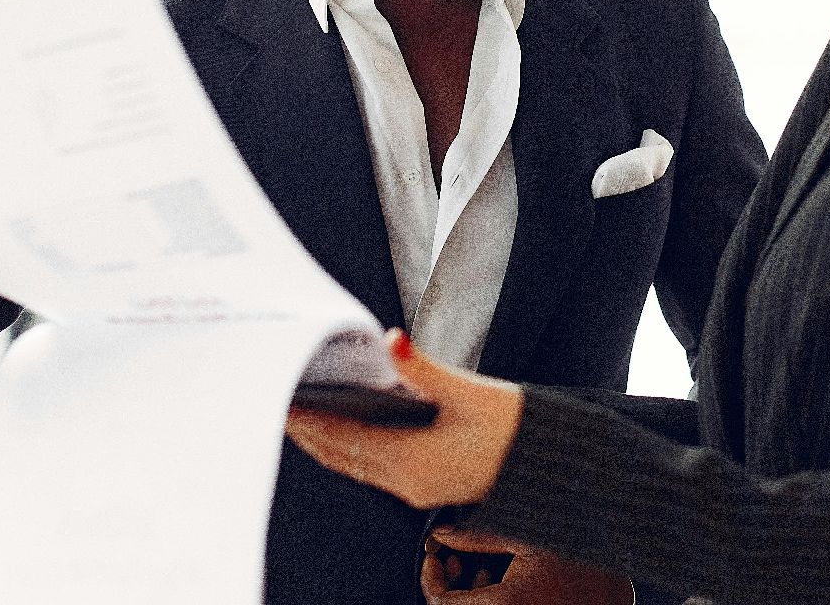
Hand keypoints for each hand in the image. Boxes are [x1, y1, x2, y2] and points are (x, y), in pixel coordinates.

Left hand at [285, 329, 521, 509]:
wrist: (547, 462)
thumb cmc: (513, 427)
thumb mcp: (468, 390)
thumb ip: (423, 367)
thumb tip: (392, 341)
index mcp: (412, 460)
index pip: (344, 439)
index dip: (310, 422)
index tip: (285, 404)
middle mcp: (407, 482)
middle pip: (342, 457)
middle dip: (310, 434)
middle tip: (282, 407)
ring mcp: (416, 488)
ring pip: (356, 466)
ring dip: (327, 445)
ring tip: (302, 419)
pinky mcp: (426, 485)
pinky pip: (374, 470)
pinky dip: (351, 451)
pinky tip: (344, 433)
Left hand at [422, 526, 631, 603]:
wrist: (618, 585)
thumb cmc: (580, 556)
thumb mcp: (526, 538)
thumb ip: (477, 537)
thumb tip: (442, 535)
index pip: (440, 604)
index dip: (430, 580)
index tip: (435, 558)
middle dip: (449, 587)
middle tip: (453, 560)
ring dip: (469, 597)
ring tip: (483, 567)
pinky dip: (488, 602)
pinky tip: (501, 580)